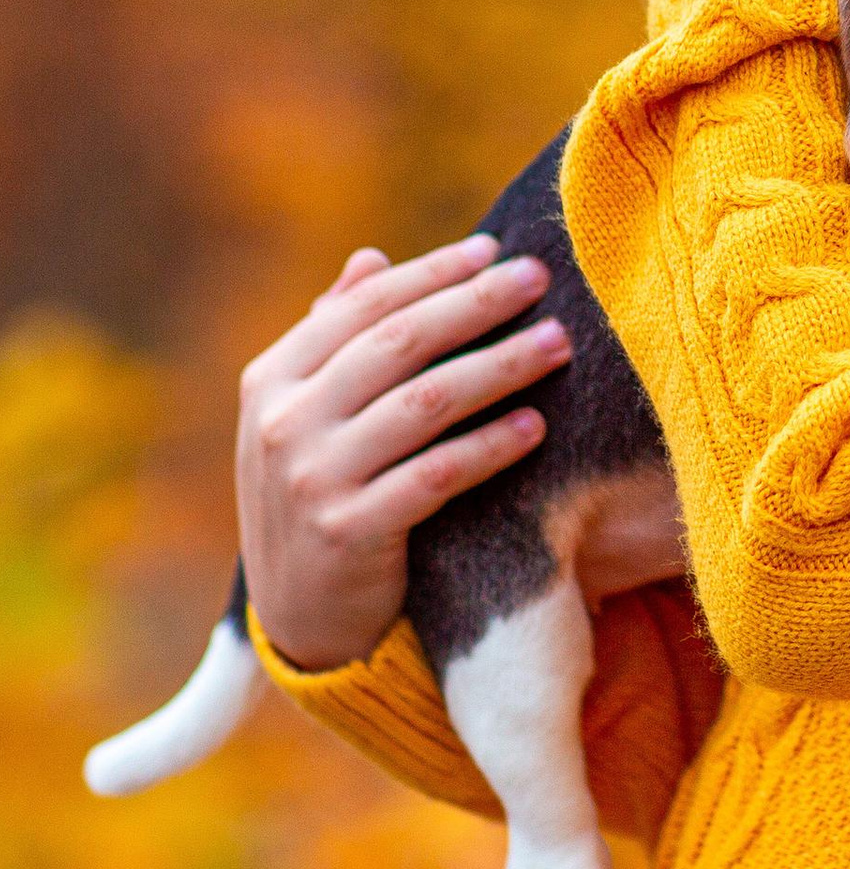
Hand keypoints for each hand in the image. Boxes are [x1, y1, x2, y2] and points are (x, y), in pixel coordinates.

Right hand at [236, 234, 573, 670]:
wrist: (301, 620)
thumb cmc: (320, 492)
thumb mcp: (305, 417)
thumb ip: (335, 338)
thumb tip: (370, 259)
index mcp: (270, 380)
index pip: (364, 308)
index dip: (432, 273)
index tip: (494, 249)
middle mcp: (282, 424)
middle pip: (399, 344)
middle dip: (476, 303)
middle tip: (540, 277)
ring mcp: (311, 480)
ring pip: (426, 403)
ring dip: (500, 366)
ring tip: (559, 343)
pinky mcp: (349, 534)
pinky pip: (436, 476)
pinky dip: (490, 447)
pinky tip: (536, 426)